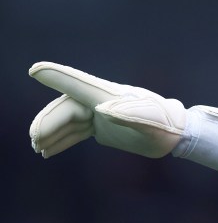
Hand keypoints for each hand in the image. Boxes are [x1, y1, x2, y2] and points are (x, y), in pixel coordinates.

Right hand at [29, 62, 217, 168]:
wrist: (178, 134)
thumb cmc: (167, 126)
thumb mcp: (152, 122)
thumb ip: (130, 115)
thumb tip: (102, 110)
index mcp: (109, 96)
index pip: (78, 84)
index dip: (56, 77)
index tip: (35, 70)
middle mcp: (101, 101)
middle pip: (66, 108)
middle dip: (47, 123)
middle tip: (35, 141)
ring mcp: (100, 114)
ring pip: (67, 121)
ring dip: (50, 133)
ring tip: (37, 148)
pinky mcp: (102, 127)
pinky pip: (75, 132)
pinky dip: (61, 140)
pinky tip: (48, 152)